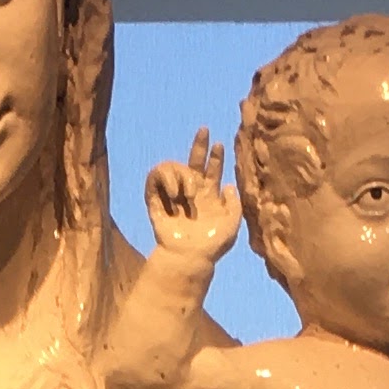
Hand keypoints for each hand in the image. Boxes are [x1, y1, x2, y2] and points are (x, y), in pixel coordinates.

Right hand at [144, 128, 242, 260]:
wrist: (188, 258)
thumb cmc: (211, 246)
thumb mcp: (232, 225)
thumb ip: (235, 204)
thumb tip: (228, 185)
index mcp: (209, 198)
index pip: (212, 171)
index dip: (216, 157)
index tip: (220, 144)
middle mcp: (191, 194)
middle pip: (193, 163)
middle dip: (199, 146)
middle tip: (204, 130)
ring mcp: (174, 197)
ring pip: (175, 169)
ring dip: (182, 176)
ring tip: (187, 194)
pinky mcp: (156, 202)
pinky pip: (153, 180)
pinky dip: (164, 180)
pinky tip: (174, 194)